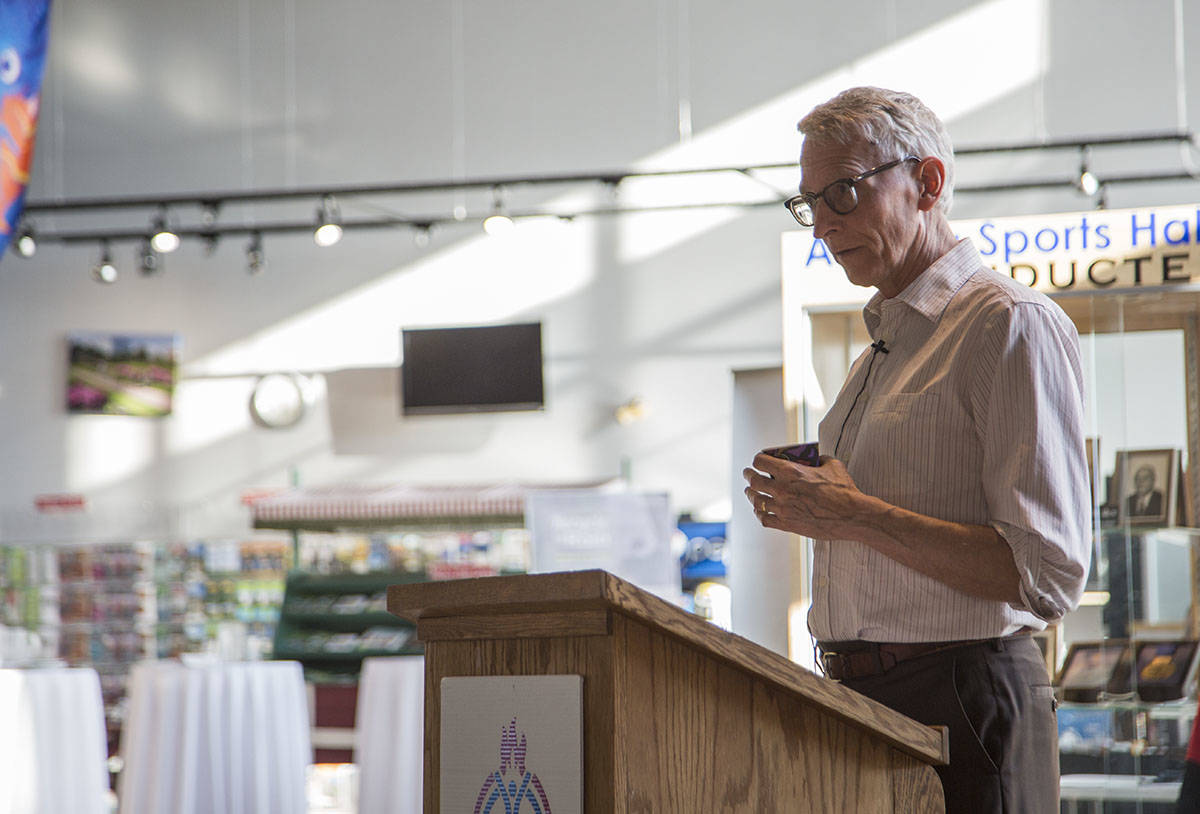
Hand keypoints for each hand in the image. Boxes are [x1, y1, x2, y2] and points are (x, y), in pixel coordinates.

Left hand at [742, 453, 868, 537]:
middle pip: (754, 481)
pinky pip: (764, 519)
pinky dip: (759, 514)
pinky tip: (759, 511)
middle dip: (749, 475)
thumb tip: (815, 458)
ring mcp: (783, 508)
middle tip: (748, 474)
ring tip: (750, 492)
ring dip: (751, 495)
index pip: (761, 462)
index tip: (758, 461)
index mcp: (791, 472)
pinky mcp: (787, 524)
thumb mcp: (832, 465)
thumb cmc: (844, 490)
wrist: (851, 516)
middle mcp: (782, 490)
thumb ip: (819, 459)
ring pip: (757, 501)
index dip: (757, 459)